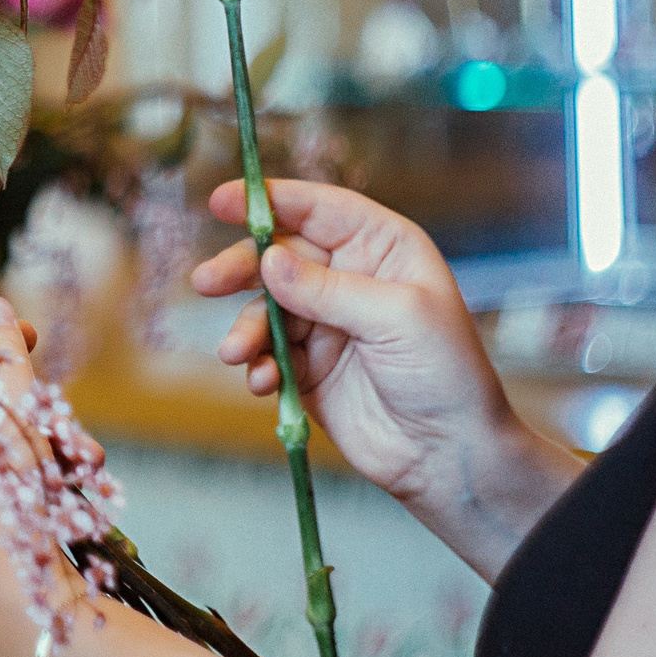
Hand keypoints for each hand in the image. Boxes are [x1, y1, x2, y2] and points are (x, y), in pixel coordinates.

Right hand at [190, 179, 575, 575]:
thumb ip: (328, 289)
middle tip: (206, 282)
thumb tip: (268, 260)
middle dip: (241, 268)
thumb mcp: (396, 318)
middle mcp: (350, 279)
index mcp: (382, 249)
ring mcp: (327, 324)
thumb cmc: (446, 375)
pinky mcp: (309, 368)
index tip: (221, 201)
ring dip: (245, 329)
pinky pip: (268, 355)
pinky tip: (264, 383)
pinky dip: (258, 366)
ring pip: (265, 309)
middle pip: (279, 255)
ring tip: (235, 353)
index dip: (269, 201)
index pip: (319, 209)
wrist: (449, 456)